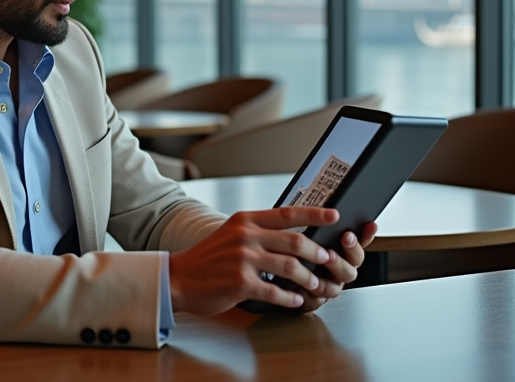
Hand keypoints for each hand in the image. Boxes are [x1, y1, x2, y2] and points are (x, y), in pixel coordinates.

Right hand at [168, 206, 376, 314]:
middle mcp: (246, 236)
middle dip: (317, 252)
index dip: (314, 214)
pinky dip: (289, 297)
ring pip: (290, 267)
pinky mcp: (240, 284)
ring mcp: (243, 260)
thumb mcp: (232, 233)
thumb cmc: (208, 257)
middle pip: (295, 241)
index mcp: (245, 220)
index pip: (287, 212)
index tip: (334, 216)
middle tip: (328, 259)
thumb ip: (258, 231)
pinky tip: (295, 300)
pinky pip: (275, 291)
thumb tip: (292, 234)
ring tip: (315, 283)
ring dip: (308, 278)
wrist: (180, 277)